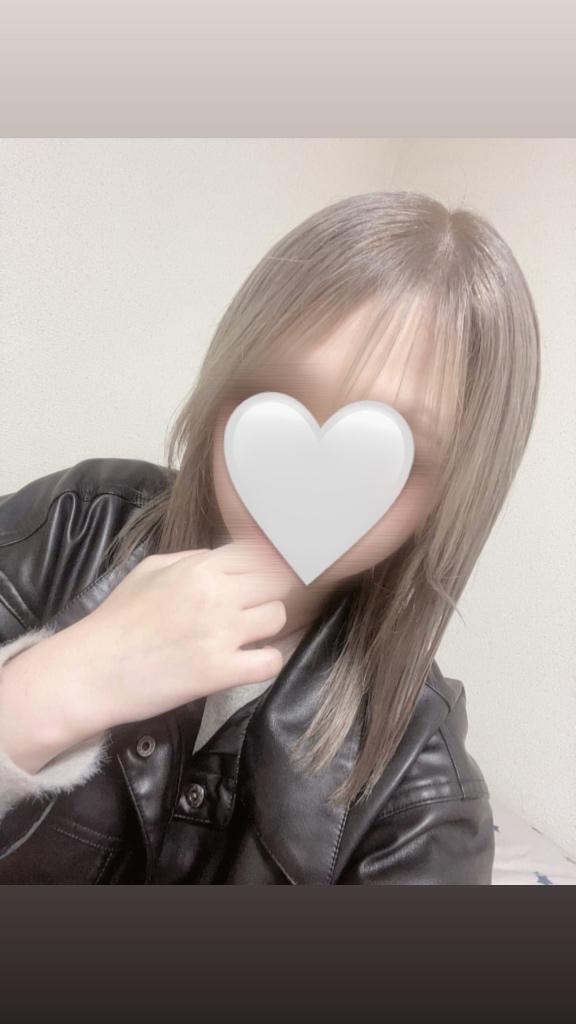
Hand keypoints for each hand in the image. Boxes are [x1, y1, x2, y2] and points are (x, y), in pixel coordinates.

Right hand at [72, 538, 297, 732]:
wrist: (92, 670)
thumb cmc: (117, 620)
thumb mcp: (150, 570)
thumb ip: (191, 558)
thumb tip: (221, 558)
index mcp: (200, 567)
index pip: (259, 555)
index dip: (261, 570)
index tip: (255, 585)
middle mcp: (217, 595)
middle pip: (275, 584)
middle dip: (266, 597)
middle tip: (251, 613)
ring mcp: (221, 633)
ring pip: (278, 619)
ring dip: (267, 629)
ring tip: (246, 639)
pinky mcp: (221, 672)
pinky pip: (271, 661)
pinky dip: (265, 663)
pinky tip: (247, 663)